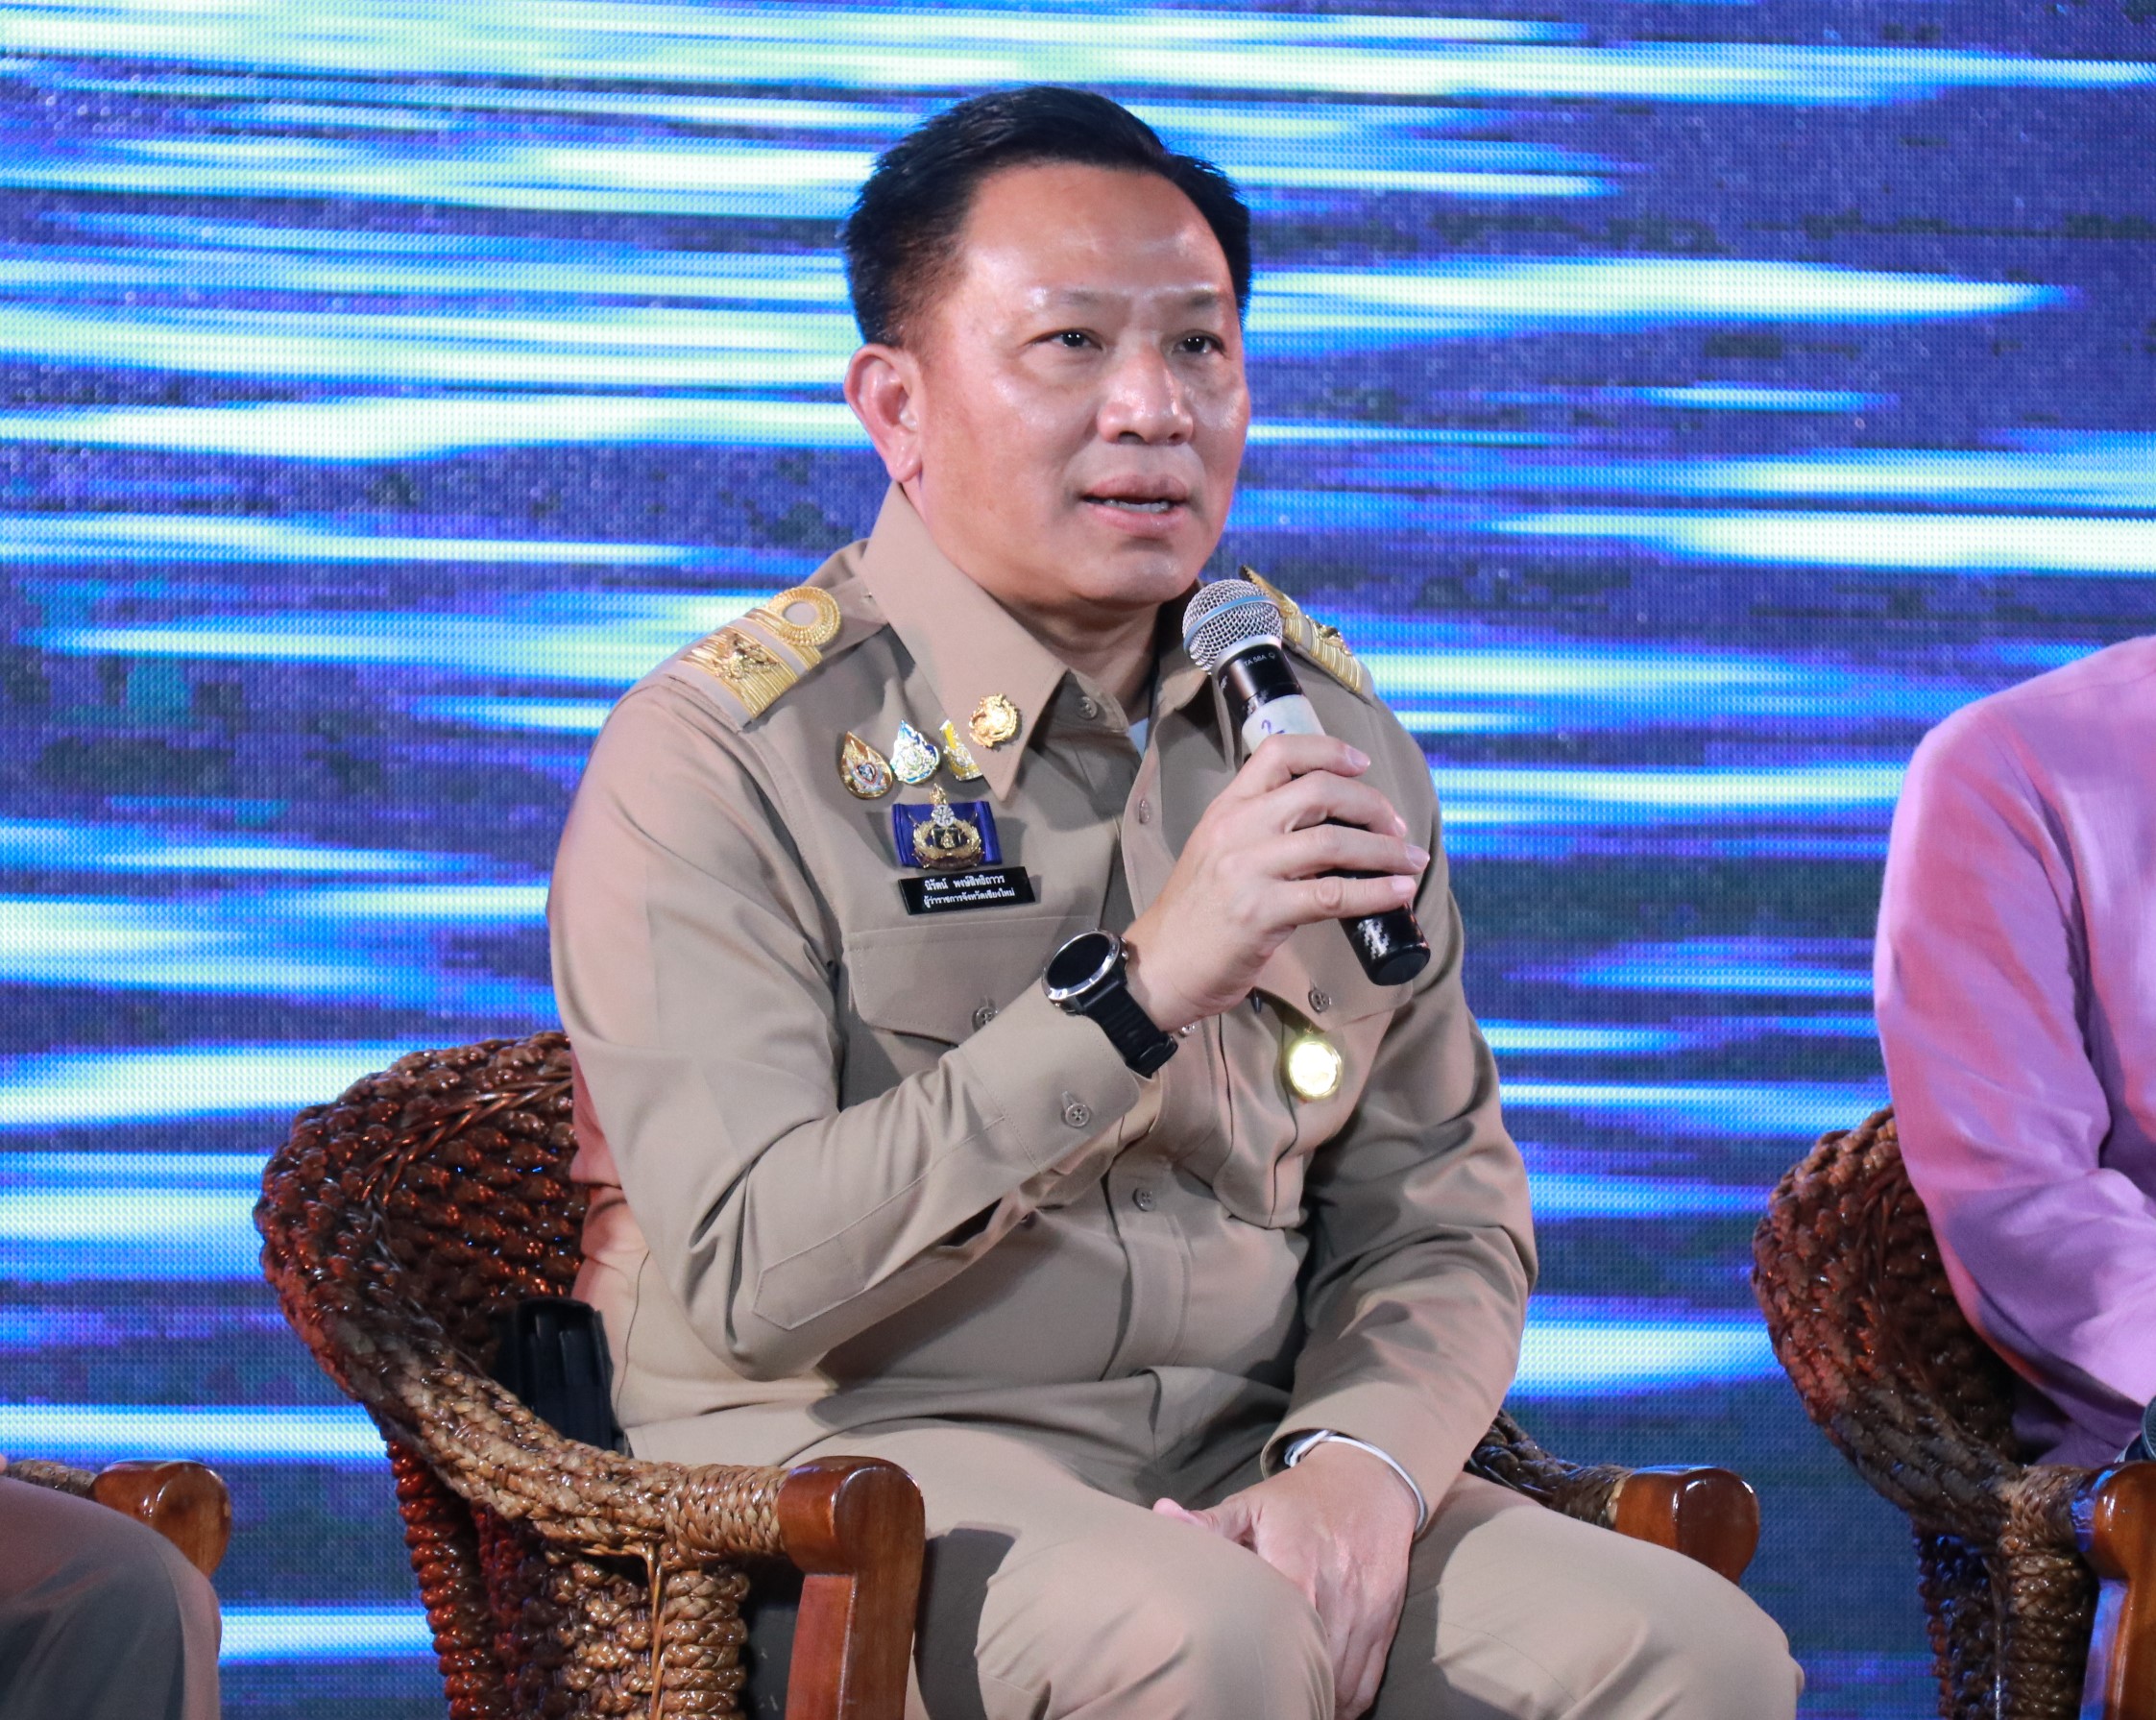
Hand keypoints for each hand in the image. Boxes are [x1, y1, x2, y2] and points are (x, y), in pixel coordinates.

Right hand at [1122, 734, 1427, 1032]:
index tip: (1361, 765)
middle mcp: (1236, 829)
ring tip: (1410, 861)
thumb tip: (1335, 830)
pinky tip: (1396, 893)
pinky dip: (1374, 891)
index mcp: (1227, 808)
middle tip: (1397, 827)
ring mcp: (1247, 870)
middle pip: (1319, 791)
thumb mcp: (1220, 853)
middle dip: (1372, 805)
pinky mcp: (1260, 913)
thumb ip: (1264, 833)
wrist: (1160, 966)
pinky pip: (1332, 895)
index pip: (1279, 753)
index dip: (1329, 750)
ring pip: (1333, 842)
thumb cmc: (1197, 914)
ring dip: (1384, 851)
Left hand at [1153, 1441, 1416, 1717]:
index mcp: (1297, 1561)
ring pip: (1343, 1679)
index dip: (1262, 1654)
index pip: (1281, 1618)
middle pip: (1314, 1659)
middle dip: (1289, 1687)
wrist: (1369, 1482)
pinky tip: (1325, 1709)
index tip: (1240, 1675)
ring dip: (1319, 1702)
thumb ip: (1211, 1522)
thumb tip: (1162, 1513)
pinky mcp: (1384, 1623)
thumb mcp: (1254, 1503)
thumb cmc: (1301, 1499)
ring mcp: (1365, 1612)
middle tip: (1257, 1700)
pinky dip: (1348, 1704)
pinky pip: (1369, 1681)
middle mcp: (1335, 1591)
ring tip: (1285, 1708)